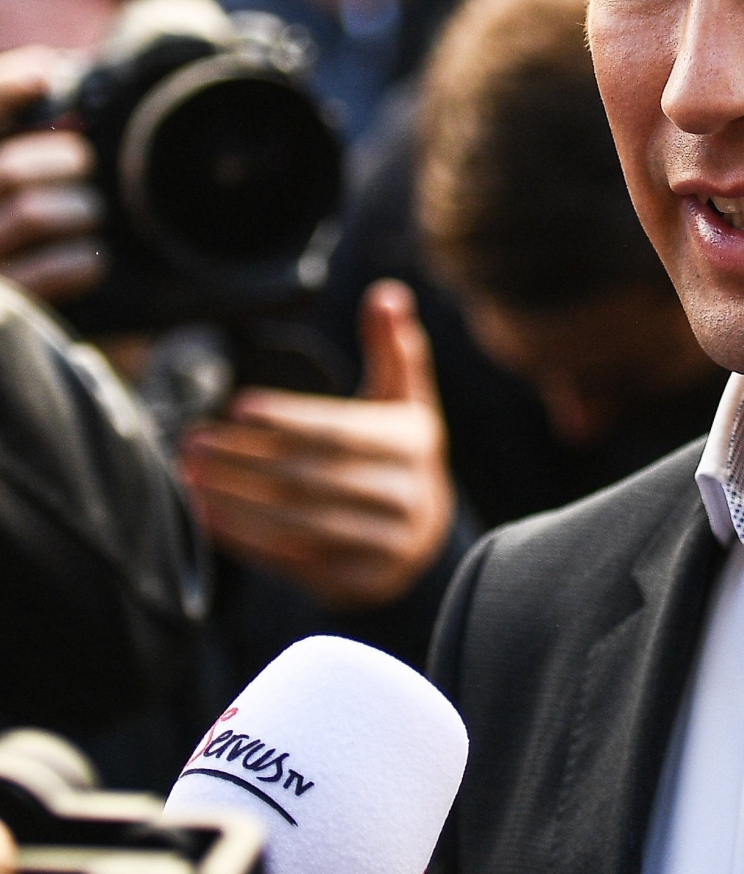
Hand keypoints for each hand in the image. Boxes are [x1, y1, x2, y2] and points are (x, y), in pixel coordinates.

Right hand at [0, 48, 105, 304]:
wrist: (10, 335)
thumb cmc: (12, 240)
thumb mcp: (6, 181)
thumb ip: (8, 128)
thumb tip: (48, 69)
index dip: (3, 91)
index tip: (46, 75)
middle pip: (10, 171)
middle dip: (63, 162)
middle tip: (79, 165)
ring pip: (37, 214)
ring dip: (80, 211)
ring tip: (83, 218)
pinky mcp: (7, 309)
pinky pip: (66, 267)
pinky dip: (87, 260)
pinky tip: (87, 260)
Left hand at [179, 280, 455, 608]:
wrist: (422, 534)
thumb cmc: (398, 452)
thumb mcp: (405, 398)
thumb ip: (394, 346)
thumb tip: (388, 293)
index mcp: (411, 444)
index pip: (341, 432)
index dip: (289, 419)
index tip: (240, 407)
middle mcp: (403, 495)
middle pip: (311, 477)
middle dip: (245, 460)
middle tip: (195, 442)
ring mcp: (382, 543)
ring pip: (296, 521)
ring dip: (234, 500)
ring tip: (191, 476)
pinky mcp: (357, 580)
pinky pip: (291, 560)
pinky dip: (242, 540)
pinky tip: (206, 517)